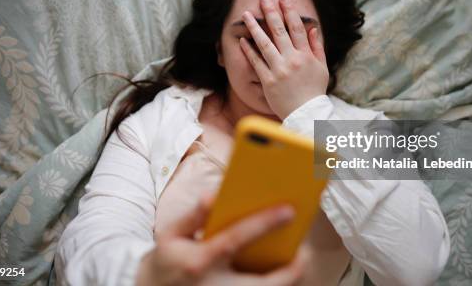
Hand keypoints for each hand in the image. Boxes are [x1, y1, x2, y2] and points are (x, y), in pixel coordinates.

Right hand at [136, 192, 307, 285]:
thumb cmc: (166, 261)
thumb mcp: (171, 234)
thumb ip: (194, 215)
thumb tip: (213, 195)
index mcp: (199, 262)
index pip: (236, 239)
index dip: (264, 223)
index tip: (289, 210)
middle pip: (265, 284)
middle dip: (293, 269)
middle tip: (305, 251)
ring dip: (288, 278)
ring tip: (298, 259)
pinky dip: (275, 284)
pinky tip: (281, 270)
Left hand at [240, 0, 328, 119]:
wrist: (306, 114)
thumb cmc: (314, 91)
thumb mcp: (321, 68)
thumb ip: (316, 47)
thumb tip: (312, 28)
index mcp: (305, 55)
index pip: (296, 27)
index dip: (289, 11)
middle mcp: (292, 59)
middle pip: (279, 31)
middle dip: (270, 12)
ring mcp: (279, 70)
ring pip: (264, 44)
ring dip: (254, 27)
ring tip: (246, 14)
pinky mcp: (268, 81)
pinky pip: (256, 63)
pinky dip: (249, 51)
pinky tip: (242, 40)